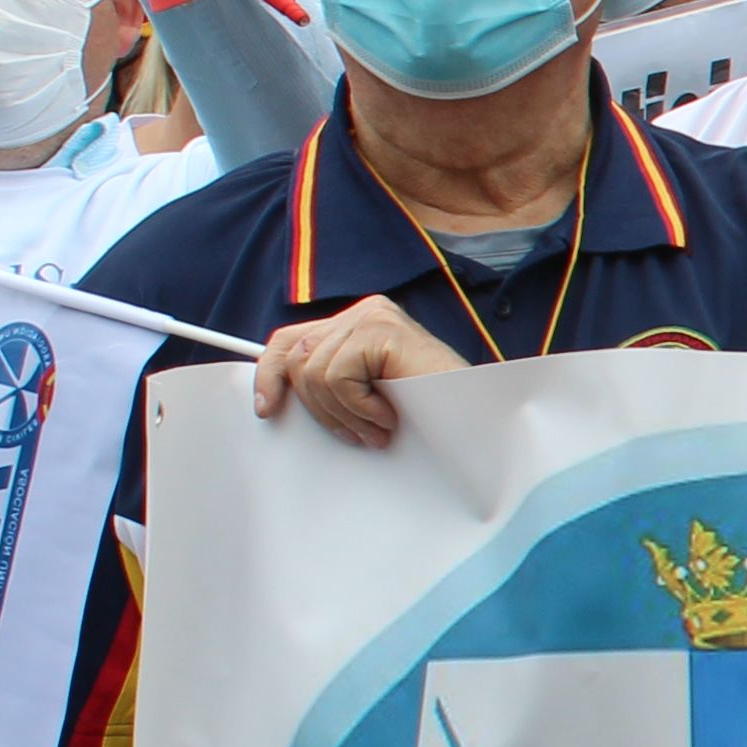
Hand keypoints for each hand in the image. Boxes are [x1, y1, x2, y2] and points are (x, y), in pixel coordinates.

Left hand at [253, 296, 465, 446]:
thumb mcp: (367, 394)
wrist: (479, 417)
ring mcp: (373, 316)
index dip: (270, 374)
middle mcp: (363, 311)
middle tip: (355, 435)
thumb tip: (277, 394)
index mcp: (357, 323)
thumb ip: (333, 382)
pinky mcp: (381, 330)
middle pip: (298, 359)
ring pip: (315, 372)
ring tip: (377, 431)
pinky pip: (338, 377)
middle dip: (318, 408)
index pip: (291, 340)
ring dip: (344, 415)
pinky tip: (388, 417)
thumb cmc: (432, 412)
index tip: (266, 409)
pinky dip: (359, 407)